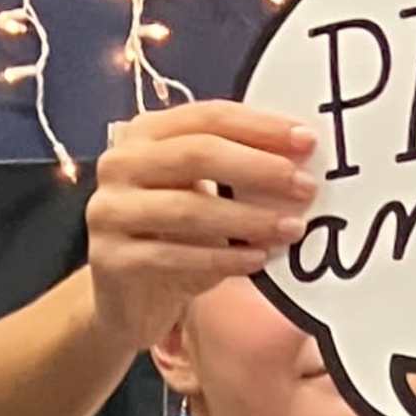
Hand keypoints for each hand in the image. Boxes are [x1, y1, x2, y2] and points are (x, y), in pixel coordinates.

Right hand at [82, 99, 319, 352]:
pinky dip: (223, 260)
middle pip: (196, 154)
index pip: (206, 117)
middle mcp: (119, 165)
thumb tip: (299, 156)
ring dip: (248, 218)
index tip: (306, 141)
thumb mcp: (198, 192)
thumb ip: (234, 169)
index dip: (259, 127)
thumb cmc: (171, 236)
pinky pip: (176, 257)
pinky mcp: (112, 259)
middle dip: (258, 169)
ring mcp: (109, 212)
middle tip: (304, 186)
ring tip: (291, 228)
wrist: (123, 298)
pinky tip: (257, 260)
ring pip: (189, 209)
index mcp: (143, 134)